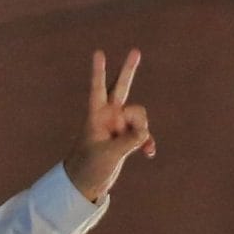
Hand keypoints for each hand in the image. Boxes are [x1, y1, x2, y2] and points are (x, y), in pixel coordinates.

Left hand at [63, 48, 155, 203]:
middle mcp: (108, 116)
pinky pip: (143, 133)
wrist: (86, 183)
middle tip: (135, 51)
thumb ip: (129, 140)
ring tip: (135, 147)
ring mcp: (118, 126)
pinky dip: (146, 142)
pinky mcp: (126, 138)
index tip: (98, 53)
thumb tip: (144, 132)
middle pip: (120, 88)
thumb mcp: (108, 153)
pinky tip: (148, 153)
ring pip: (139, 116)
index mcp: (96, 116)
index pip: (97, 89)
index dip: (98, 72)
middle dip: (128, 70)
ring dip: (142, 131)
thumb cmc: (88, 166)